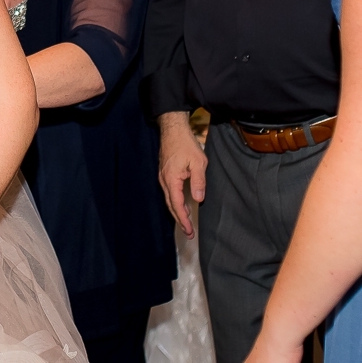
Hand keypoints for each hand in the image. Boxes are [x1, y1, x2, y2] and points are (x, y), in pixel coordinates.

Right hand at [157, 112, 206, 235]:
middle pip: (171, 205)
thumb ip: (198, 181)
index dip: (183, 219)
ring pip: (169, 199)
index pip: (177, 205)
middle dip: (180, 219)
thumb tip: (198, 199)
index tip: (189, 231)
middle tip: (188, 233)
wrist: (173, 129)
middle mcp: (164, 181)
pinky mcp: (165, 173)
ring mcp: (163, 177)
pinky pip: (169, 192)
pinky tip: (183, 204)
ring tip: (186, 222)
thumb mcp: (198, 162)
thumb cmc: (186, 144)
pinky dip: (176, 202)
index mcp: (171, 180)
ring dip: (178, 211)